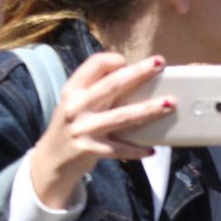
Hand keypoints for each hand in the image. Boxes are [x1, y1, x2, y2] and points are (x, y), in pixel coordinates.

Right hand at [28, 53, 173, 208]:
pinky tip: (152, 150)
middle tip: (160, 64)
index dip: (113, 59)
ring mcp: (82, 128)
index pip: (93, 65)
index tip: (130, 60)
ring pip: (121, 116)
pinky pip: (118, 149)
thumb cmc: (73, 126)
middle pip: (112, 85)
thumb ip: (97, 90)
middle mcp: (76, 106)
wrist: (51, 160)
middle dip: (138, 73)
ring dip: (147, 110)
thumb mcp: (76, 103)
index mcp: (73, 90)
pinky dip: (136, 149)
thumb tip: (135, 74)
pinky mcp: (88, 150)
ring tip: (169, 104)